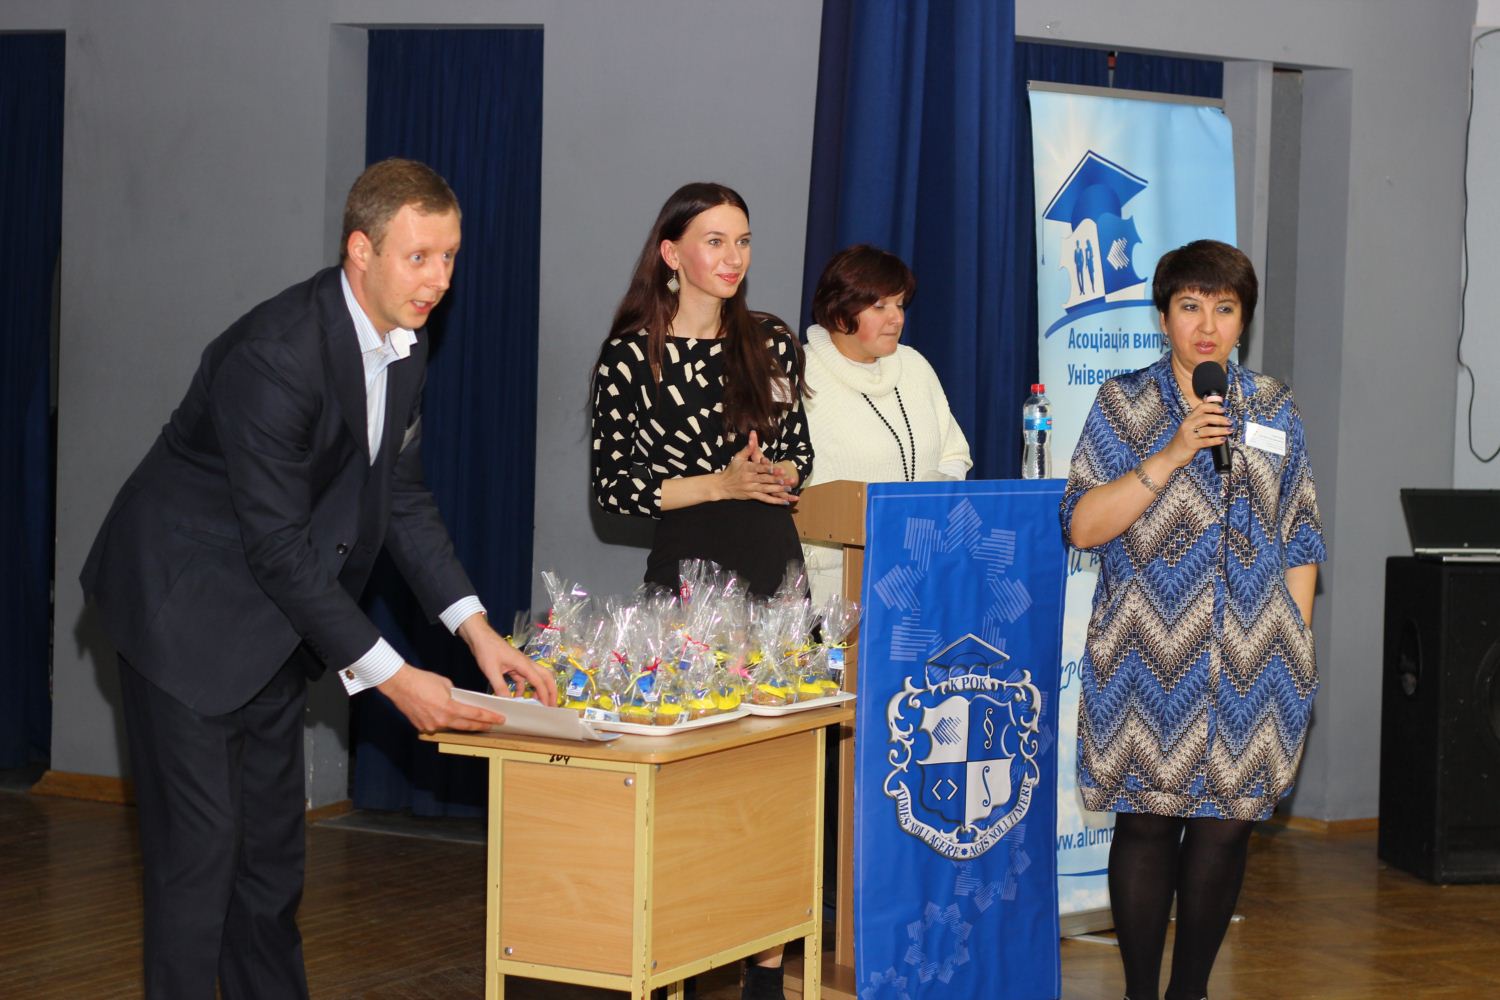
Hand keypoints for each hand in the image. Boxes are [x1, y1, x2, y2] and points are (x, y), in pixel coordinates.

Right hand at [377, 663, 505, 733]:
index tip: (500, 719)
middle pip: (467, 725)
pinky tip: (453, 720)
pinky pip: (439, 726)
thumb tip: (462, 701)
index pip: (475, 714)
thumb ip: (456, 695)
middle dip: (482, 725)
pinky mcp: (423, 727)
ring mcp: (432, 726)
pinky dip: (447, 722)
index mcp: (449, 708)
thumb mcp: (446, 684)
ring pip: (453, 727)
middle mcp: (441, 720)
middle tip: (495, 725)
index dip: (489, 717)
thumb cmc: (422, 680)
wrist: (400, 684)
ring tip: (477, 724)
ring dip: (464, 724)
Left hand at [458, 612, 557, 706]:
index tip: (546, 707)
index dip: (544, 695)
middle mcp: (526, 664)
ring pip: (536, 677)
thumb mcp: (492, 671)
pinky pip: (524, 678)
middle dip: (551, 691)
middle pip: (546, 677)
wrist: (480, 637)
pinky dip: (524, 688)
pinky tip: (518, 697)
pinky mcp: (514, 666)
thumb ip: (500, 687)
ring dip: (539, 690)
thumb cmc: (487, 650)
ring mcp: (521, 664)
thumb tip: (508, 702)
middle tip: (552, 705)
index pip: (539, 681)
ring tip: (538, 704)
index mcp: (524, 664)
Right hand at [718, 431, 793, 504]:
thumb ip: (748, 447)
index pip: (758, 468)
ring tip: (789, 489)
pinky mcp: (752, 496)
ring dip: (778, 490)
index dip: (767, 468)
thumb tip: (753, 434)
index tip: (775, 468)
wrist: (722, 485)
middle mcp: (749, 479)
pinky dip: (775, 501)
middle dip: (776, 479)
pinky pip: (765, 499)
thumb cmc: (732, 469)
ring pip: (766, 490)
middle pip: (764, 479)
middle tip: (787, 479)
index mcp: (747, 468)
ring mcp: (751, 488)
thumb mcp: (738, 457)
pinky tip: (785, 502)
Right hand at [1164, 396, 1231, 467]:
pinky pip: (1206, 442)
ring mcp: (1189, 435)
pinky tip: (1222, 440)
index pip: (1201, 408)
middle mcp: (1188, 425)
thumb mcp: (1188, 429)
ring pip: (1207, 430)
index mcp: (1188, 419)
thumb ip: (1198, 422)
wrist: (1170, 455)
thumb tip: (1213, 416)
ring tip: (1229, 430)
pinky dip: (1216, 440)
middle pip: (1206, 417)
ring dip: (1221, 430)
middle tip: (1229, 421)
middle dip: (1220, 419)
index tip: (1223, 410)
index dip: (1213, 407)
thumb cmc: (1181, 442)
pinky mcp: (1191, 445)